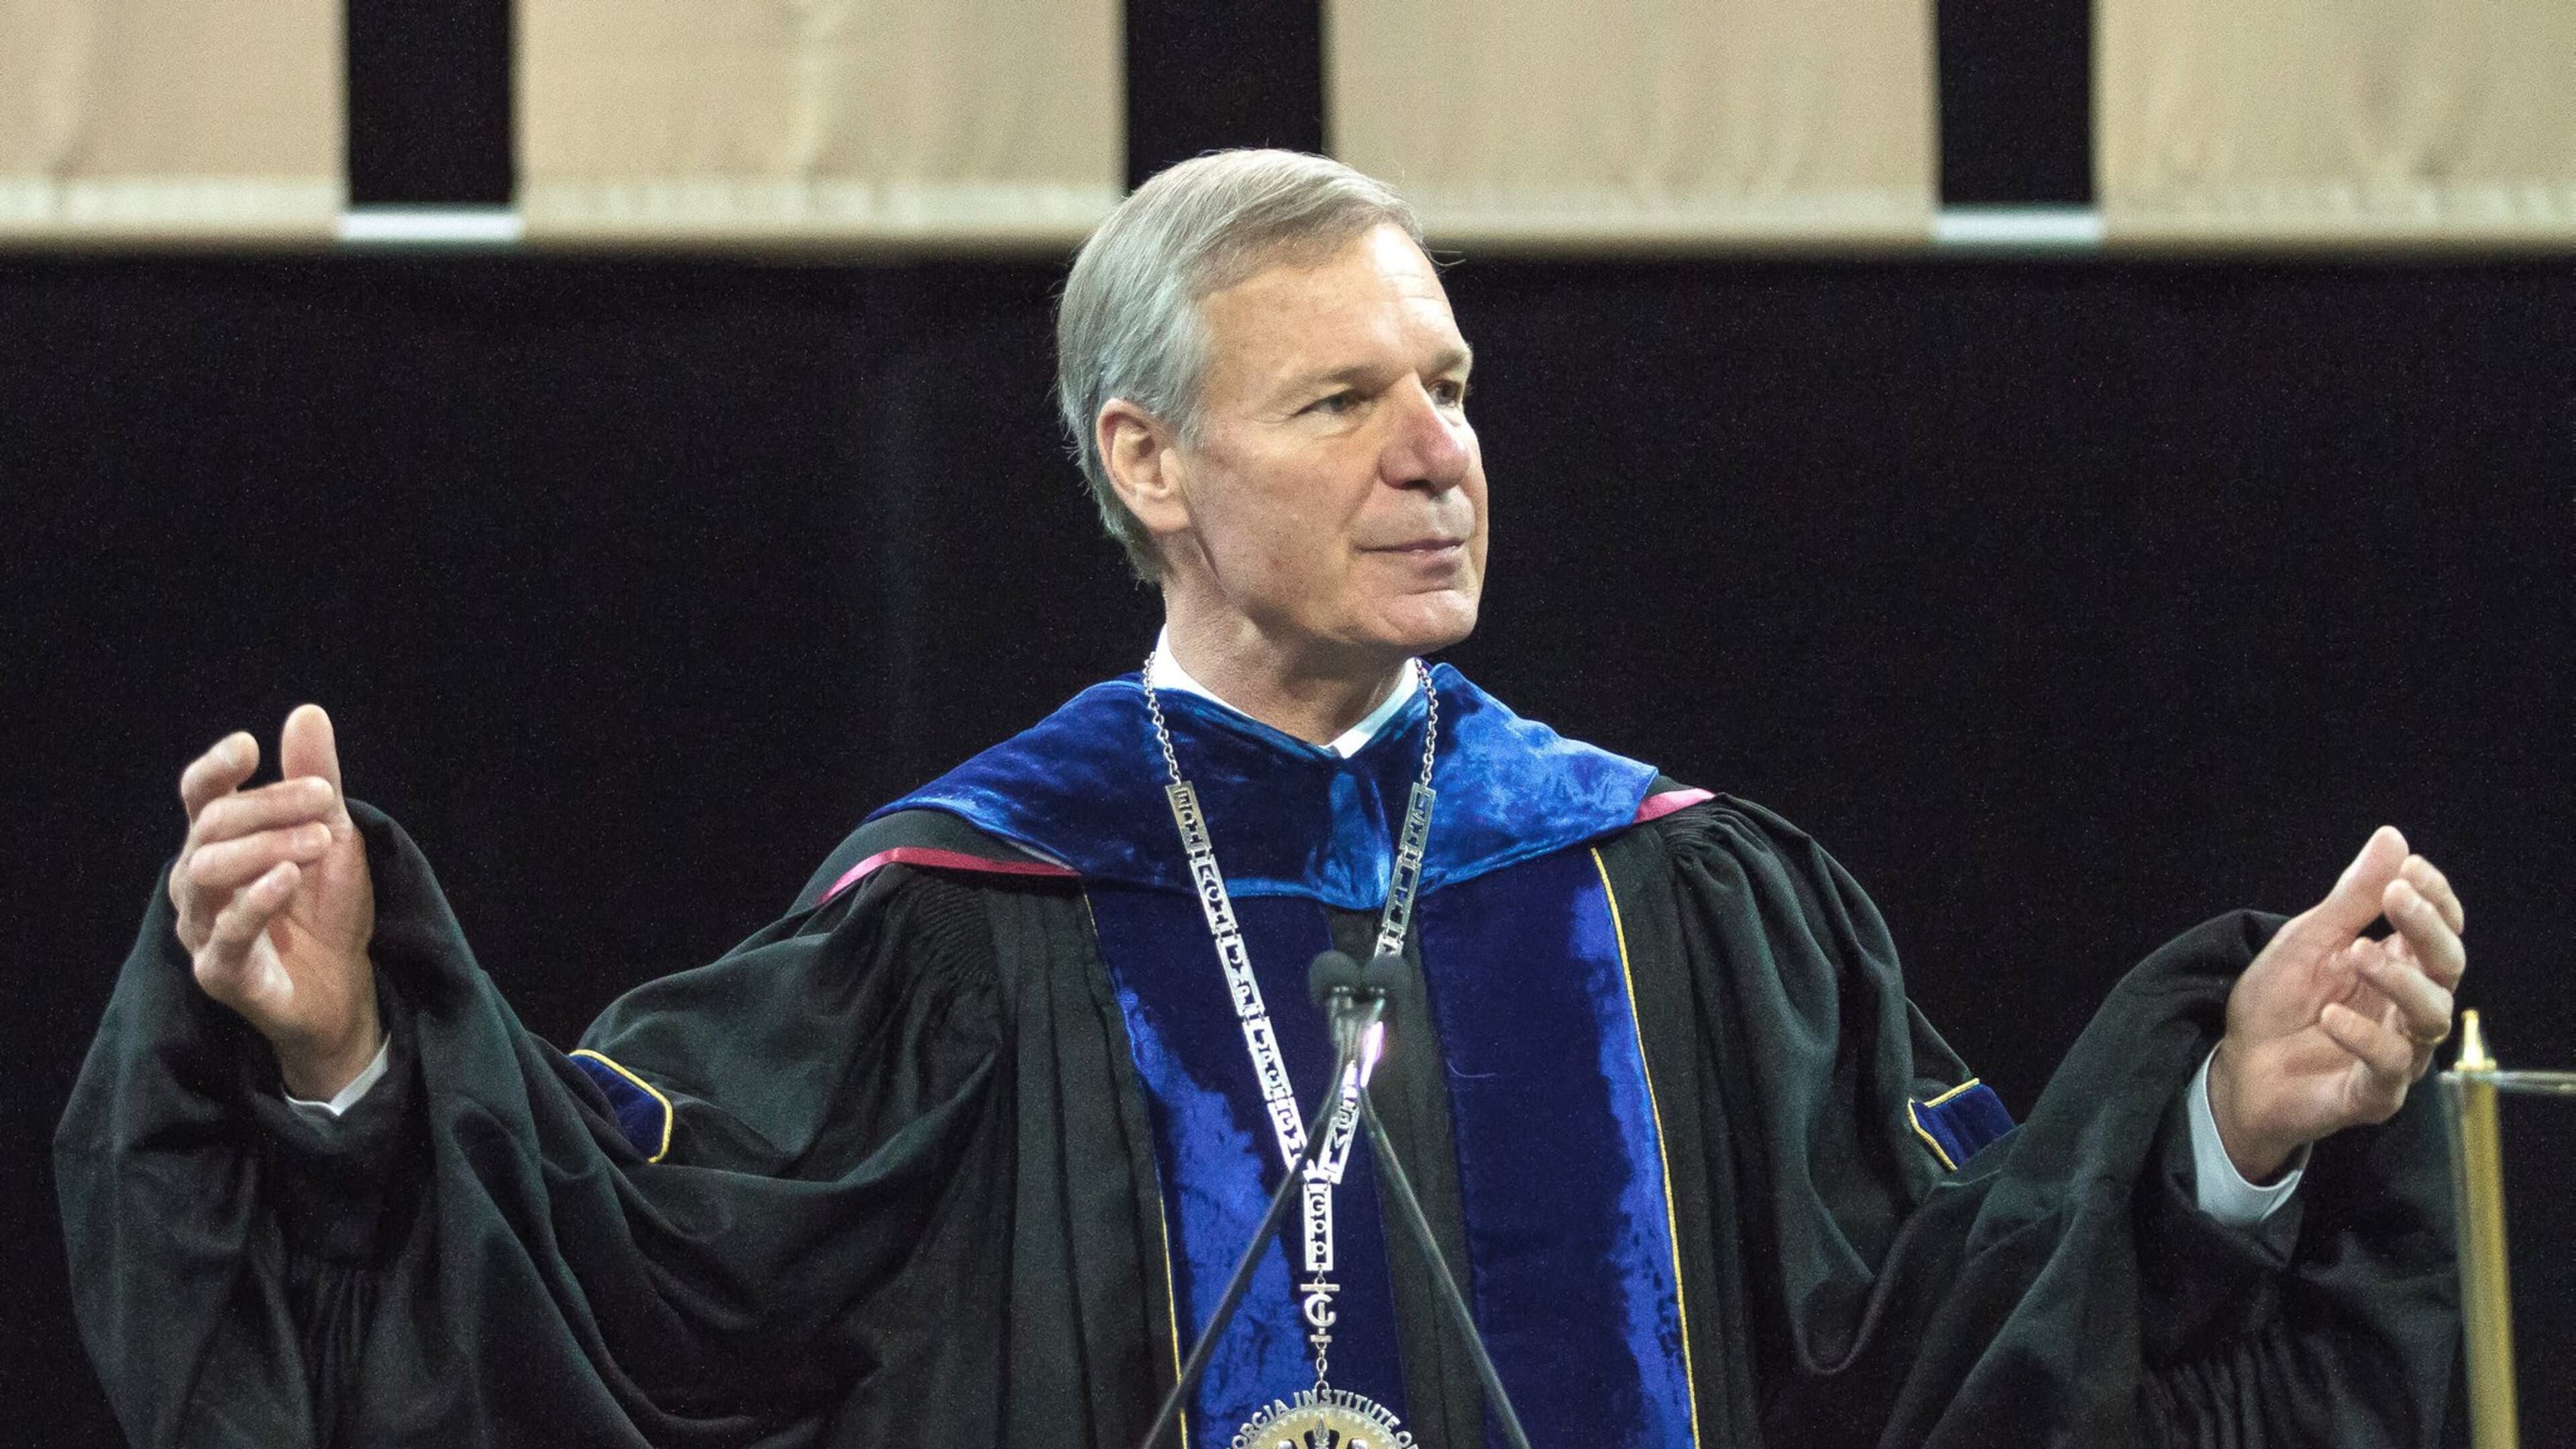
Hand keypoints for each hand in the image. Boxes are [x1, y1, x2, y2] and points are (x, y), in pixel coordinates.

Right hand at [170, 704, 379, 1099]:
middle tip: (325, 800)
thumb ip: (317, 780)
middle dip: (270, 806)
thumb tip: (306, 712)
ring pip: (206, 872)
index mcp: (219, 845)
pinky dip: (255, 900)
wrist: (344, 988)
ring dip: (266, 846)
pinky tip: (285, 877)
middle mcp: (197, 883)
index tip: (250, 747)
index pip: (199, 797)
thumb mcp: (333, 836)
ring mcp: (201, 927)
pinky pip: (226, 932)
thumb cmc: (327, 910)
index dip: (215, 768)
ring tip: (319, 840)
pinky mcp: (219, 972)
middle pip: (210, 827)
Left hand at [2209, 826, 2465, 1181]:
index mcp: (2399, 966)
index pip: (2442, 929)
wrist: (2238, 1066)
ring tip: (2356, 952)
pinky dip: (2363, 1037)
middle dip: (2427, 928)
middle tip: (2395, 897)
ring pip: (2430, 1017)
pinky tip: (2330, 1016)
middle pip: (2447, 967)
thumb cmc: (2279, 1001)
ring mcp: (2399, 1053)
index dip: (2435, 899)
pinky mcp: (2375, 1094)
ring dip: (2399, 979)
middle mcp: (2409, 1009)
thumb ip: (2353, 897)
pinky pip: (2389, 1066)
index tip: (2409, 869)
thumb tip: (2394, 838)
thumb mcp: (2309, 939)